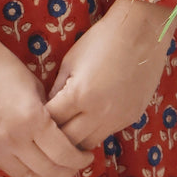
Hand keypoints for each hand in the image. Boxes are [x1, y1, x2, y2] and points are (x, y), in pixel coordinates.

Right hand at [0, 22, 95, 176]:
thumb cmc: (2, 64)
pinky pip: (6, 168)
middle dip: (67, 170)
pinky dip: (23, 168)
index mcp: (32, 119)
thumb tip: (60, 134)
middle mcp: (13, 139)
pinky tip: (32, 161)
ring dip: (45, 173)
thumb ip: (48, 114)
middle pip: (48, 170)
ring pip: (27, 175)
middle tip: (76, 164)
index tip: (86, 155)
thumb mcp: (34, 86)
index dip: (79, 159)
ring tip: (55, 166)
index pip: (63, 154)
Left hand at [44, 0, 174, 149]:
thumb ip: (58, 89)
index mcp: (79, 95)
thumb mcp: (71, 61)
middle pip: (69, 141)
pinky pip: (108, 133)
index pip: (51, 122)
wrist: (140, 33)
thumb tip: (48, 110)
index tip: (36, 118)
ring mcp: (117, 119)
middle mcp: (99, 112)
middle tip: (49, 128)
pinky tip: (91, 118)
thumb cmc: (101, 40)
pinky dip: (96, 131)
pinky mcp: (131, 118)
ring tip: (69, 128)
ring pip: (89, 144)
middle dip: (56, 136)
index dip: (41, 121)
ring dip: (77, 139)